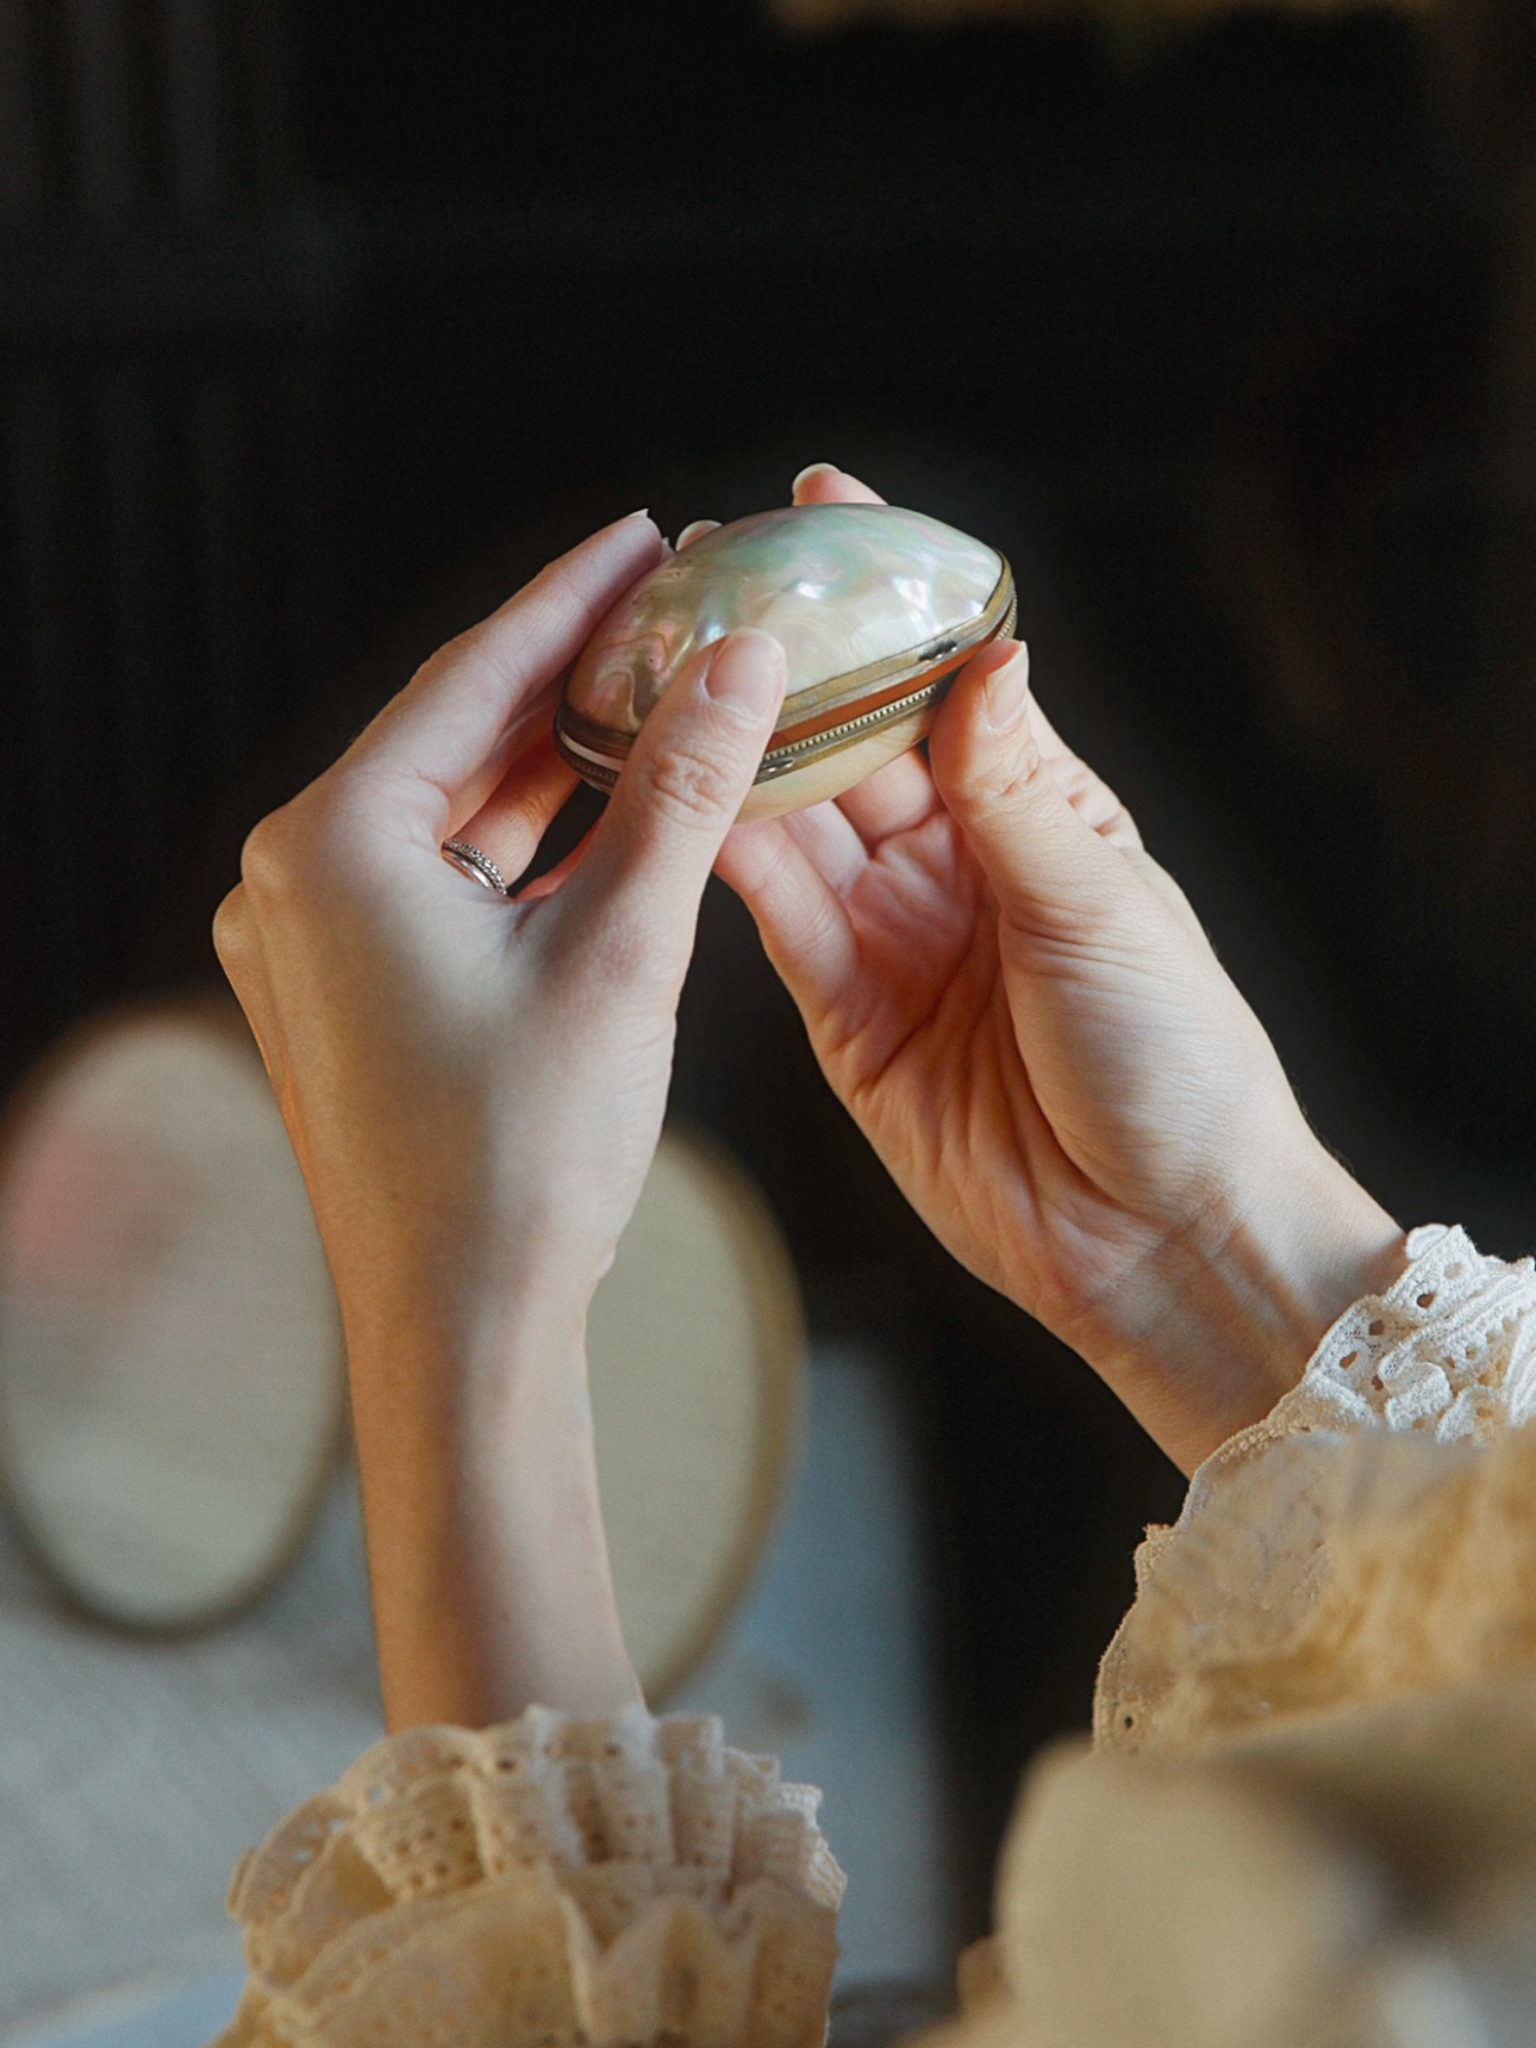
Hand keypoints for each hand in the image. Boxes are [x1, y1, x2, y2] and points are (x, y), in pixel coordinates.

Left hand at [215, 510, 787, 1724]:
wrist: (459, 1326)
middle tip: (669, 608)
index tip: (646, 535)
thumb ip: (682, 789)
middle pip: (452, 738)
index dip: (571, 597)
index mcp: (334, 843)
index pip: (469, 677)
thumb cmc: (527, 1152)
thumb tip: (744, 659)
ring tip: (654, 697)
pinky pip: (435, 882)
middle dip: (565, 678)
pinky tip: (598, 813)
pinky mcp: (339, 995)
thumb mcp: (623, 950)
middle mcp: (294, 878)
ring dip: (548, 765)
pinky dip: (518, 848)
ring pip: (448, 814)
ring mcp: (307, 942)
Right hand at [717, 466, 1403, 1473]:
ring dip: (740, 750)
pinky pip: (777, 918)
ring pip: (797, 820)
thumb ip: (1019, 791)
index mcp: (1042, 816)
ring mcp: (896, 937)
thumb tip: (985, 655)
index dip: (888, 596)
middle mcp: (960, 865)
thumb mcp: (1101, 908)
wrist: (1158, 1235)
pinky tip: (685, 794)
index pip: (948, 680)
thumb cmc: (1173, 1060)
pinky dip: (729, 856)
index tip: (823, 503)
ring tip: (667, 670)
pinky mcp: (846, 1016)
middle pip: (853, 740)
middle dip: (787, 662)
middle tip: (705, 582)